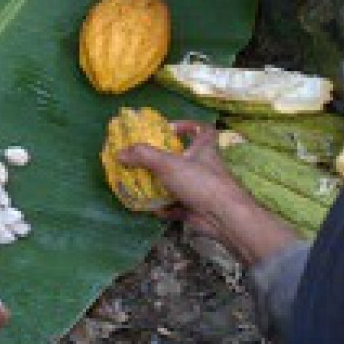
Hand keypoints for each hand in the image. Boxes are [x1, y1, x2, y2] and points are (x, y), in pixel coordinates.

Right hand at [120, 122, 299, 265]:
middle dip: (166, 159)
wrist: (224, 217)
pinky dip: (166, 208)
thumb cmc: (200, 182)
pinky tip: (153, 209)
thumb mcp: (168, 163)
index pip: (203, 130)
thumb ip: (142, 156)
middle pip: (187, 158)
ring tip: (143, 184)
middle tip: (147, 160)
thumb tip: (119, 153)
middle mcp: (205, 167)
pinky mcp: (198, 208)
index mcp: (204, 149)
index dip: (188, 126)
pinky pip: (179, 206)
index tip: (169, 129)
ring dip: (163, 185)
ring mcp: (203, 189)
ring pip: (181, 183)